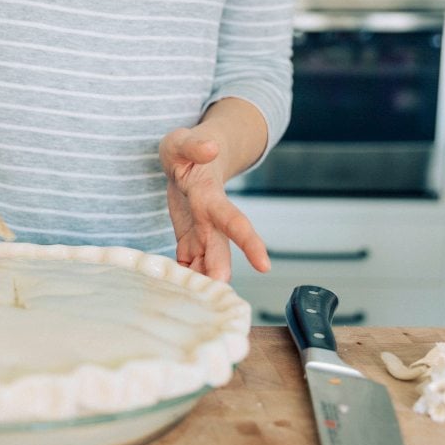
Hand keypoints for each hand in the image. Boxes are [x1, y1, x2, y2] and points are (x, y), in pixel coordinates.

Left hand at [159, 126, 269, 281]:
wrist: (190, 158)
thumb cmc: (186, 149)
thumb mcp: (182, 141)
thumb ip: (194, 144)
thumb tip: (211, 148)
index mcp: (210, 197)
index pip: (234, 221)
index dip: (249, 243)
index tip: (264, 265)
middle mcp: (209, 219)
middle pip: (220, 250)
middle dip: (221, 272)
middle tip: (220, 293)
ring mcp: (199, 231)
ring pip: (205, 262)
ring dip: (203, 282)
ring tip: (195, 302)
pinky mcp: (187, 238)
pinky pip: (188, 262)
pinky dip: (185, 278)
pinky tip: (180, 294)